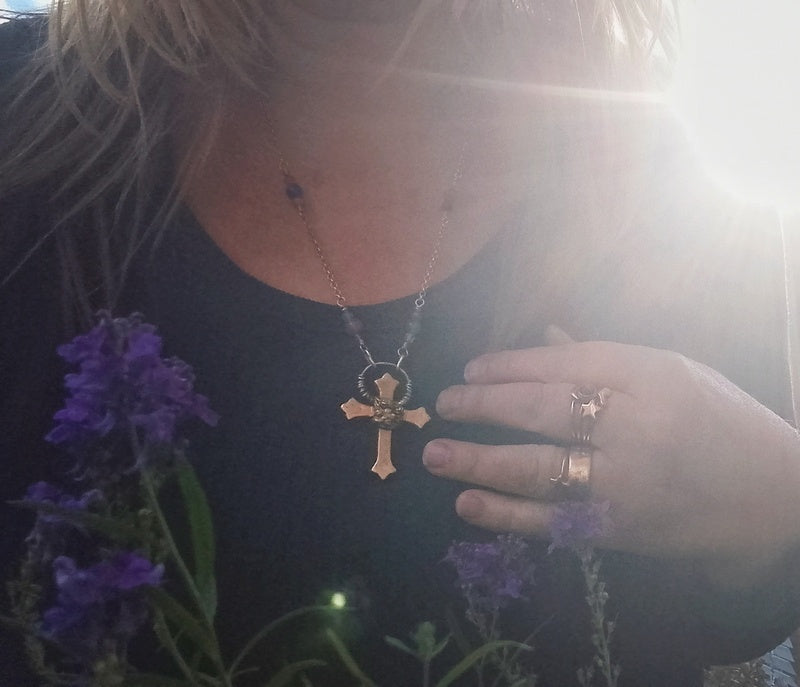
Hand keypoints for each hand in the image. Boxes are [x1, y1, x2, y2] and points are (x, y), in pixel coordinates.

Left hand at [425, 337, 799, 569]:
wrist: (772, 496)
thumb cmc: (720, 421)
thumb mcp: (673, 371)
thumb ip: (602, 356)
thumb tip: (542, 334)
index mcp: (653, 376)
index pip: (566, 363)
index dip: (512, 364)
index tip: (472, 368)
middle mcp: (637, 427)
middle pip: (545, 410)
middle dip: (485, 405)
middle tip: (443, 403)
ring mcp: (627, 483)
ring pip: (540, 469)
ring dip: (480, 461)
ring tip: (434, 454)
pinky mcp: (621, 529)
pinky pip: (554, 522)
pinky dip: (507, 515)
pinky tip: (467, 505)